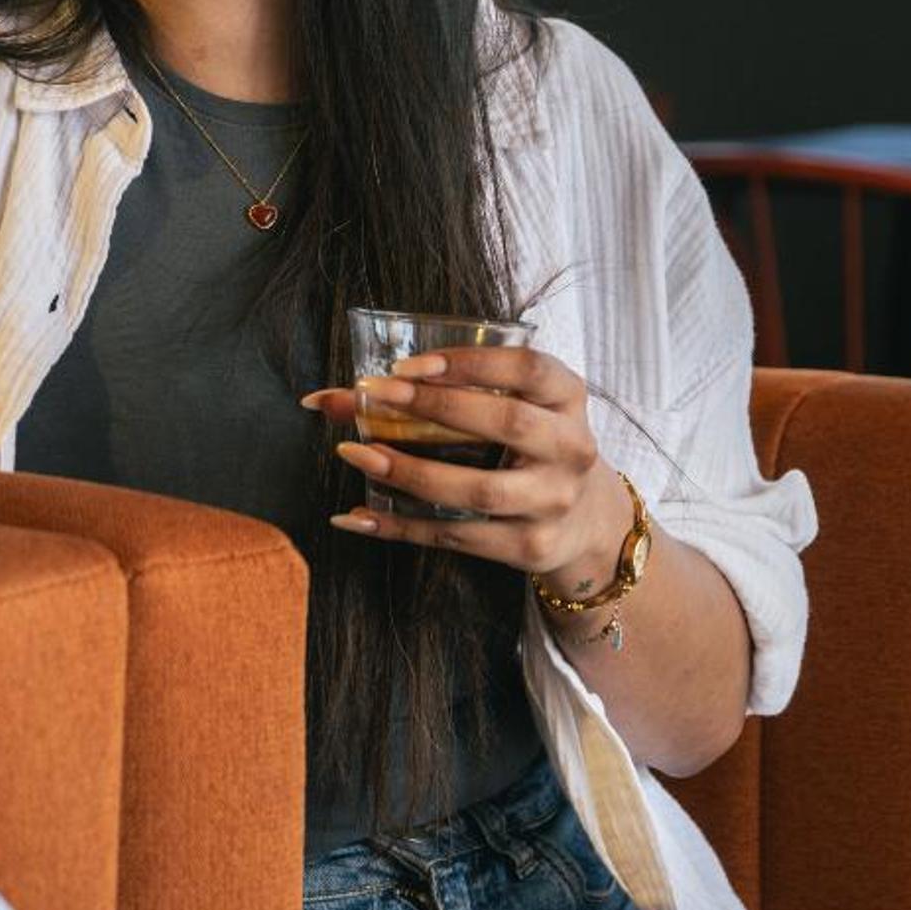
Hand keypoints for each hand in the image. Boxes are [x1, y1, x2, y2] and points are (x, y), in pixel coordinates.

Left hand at [305, 347, 631, 588]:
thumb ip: (428, 393)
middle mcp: (570, 448)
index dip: (470, 362)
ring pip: (480, 489)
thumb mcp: (504, 407)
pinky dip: (402, 527)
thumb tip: (322, 400)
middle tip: (371, 397)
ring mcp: (555, 502)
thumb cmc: (527, 445)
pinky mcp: (532, 547)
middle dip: (434, 407)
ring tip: (355, 454)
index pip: (528, 368)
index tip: (408, 365)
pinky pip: (459, 536)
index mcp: (567, 398)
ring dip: (411, 471)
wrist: (588, 520)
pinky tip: (358, 515)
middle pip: (507, 423)